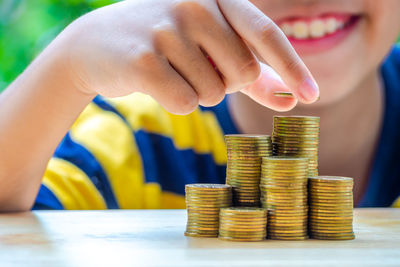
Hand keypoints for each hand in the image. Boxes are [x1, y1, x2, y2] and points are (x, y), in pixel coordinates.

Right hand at [60, 0, 318, 113]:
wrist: (97, 44)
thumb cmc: (164, 44)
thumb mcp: (211, 49)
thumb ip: (254, 74)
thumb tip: (293, 100)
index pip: (265, 34)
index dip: (293, 66)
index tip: (313, 96)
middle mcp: (195, 2)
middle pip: (242, 72)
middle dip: (224, 82)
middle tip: (193, 66)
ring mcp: (167, 28)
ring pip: (213, 92)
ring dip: (197, 92)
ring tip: (170, 69)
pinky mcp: (145, 59)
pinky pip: (185, 103)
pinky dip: (175, 103)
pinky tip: (154, 82)